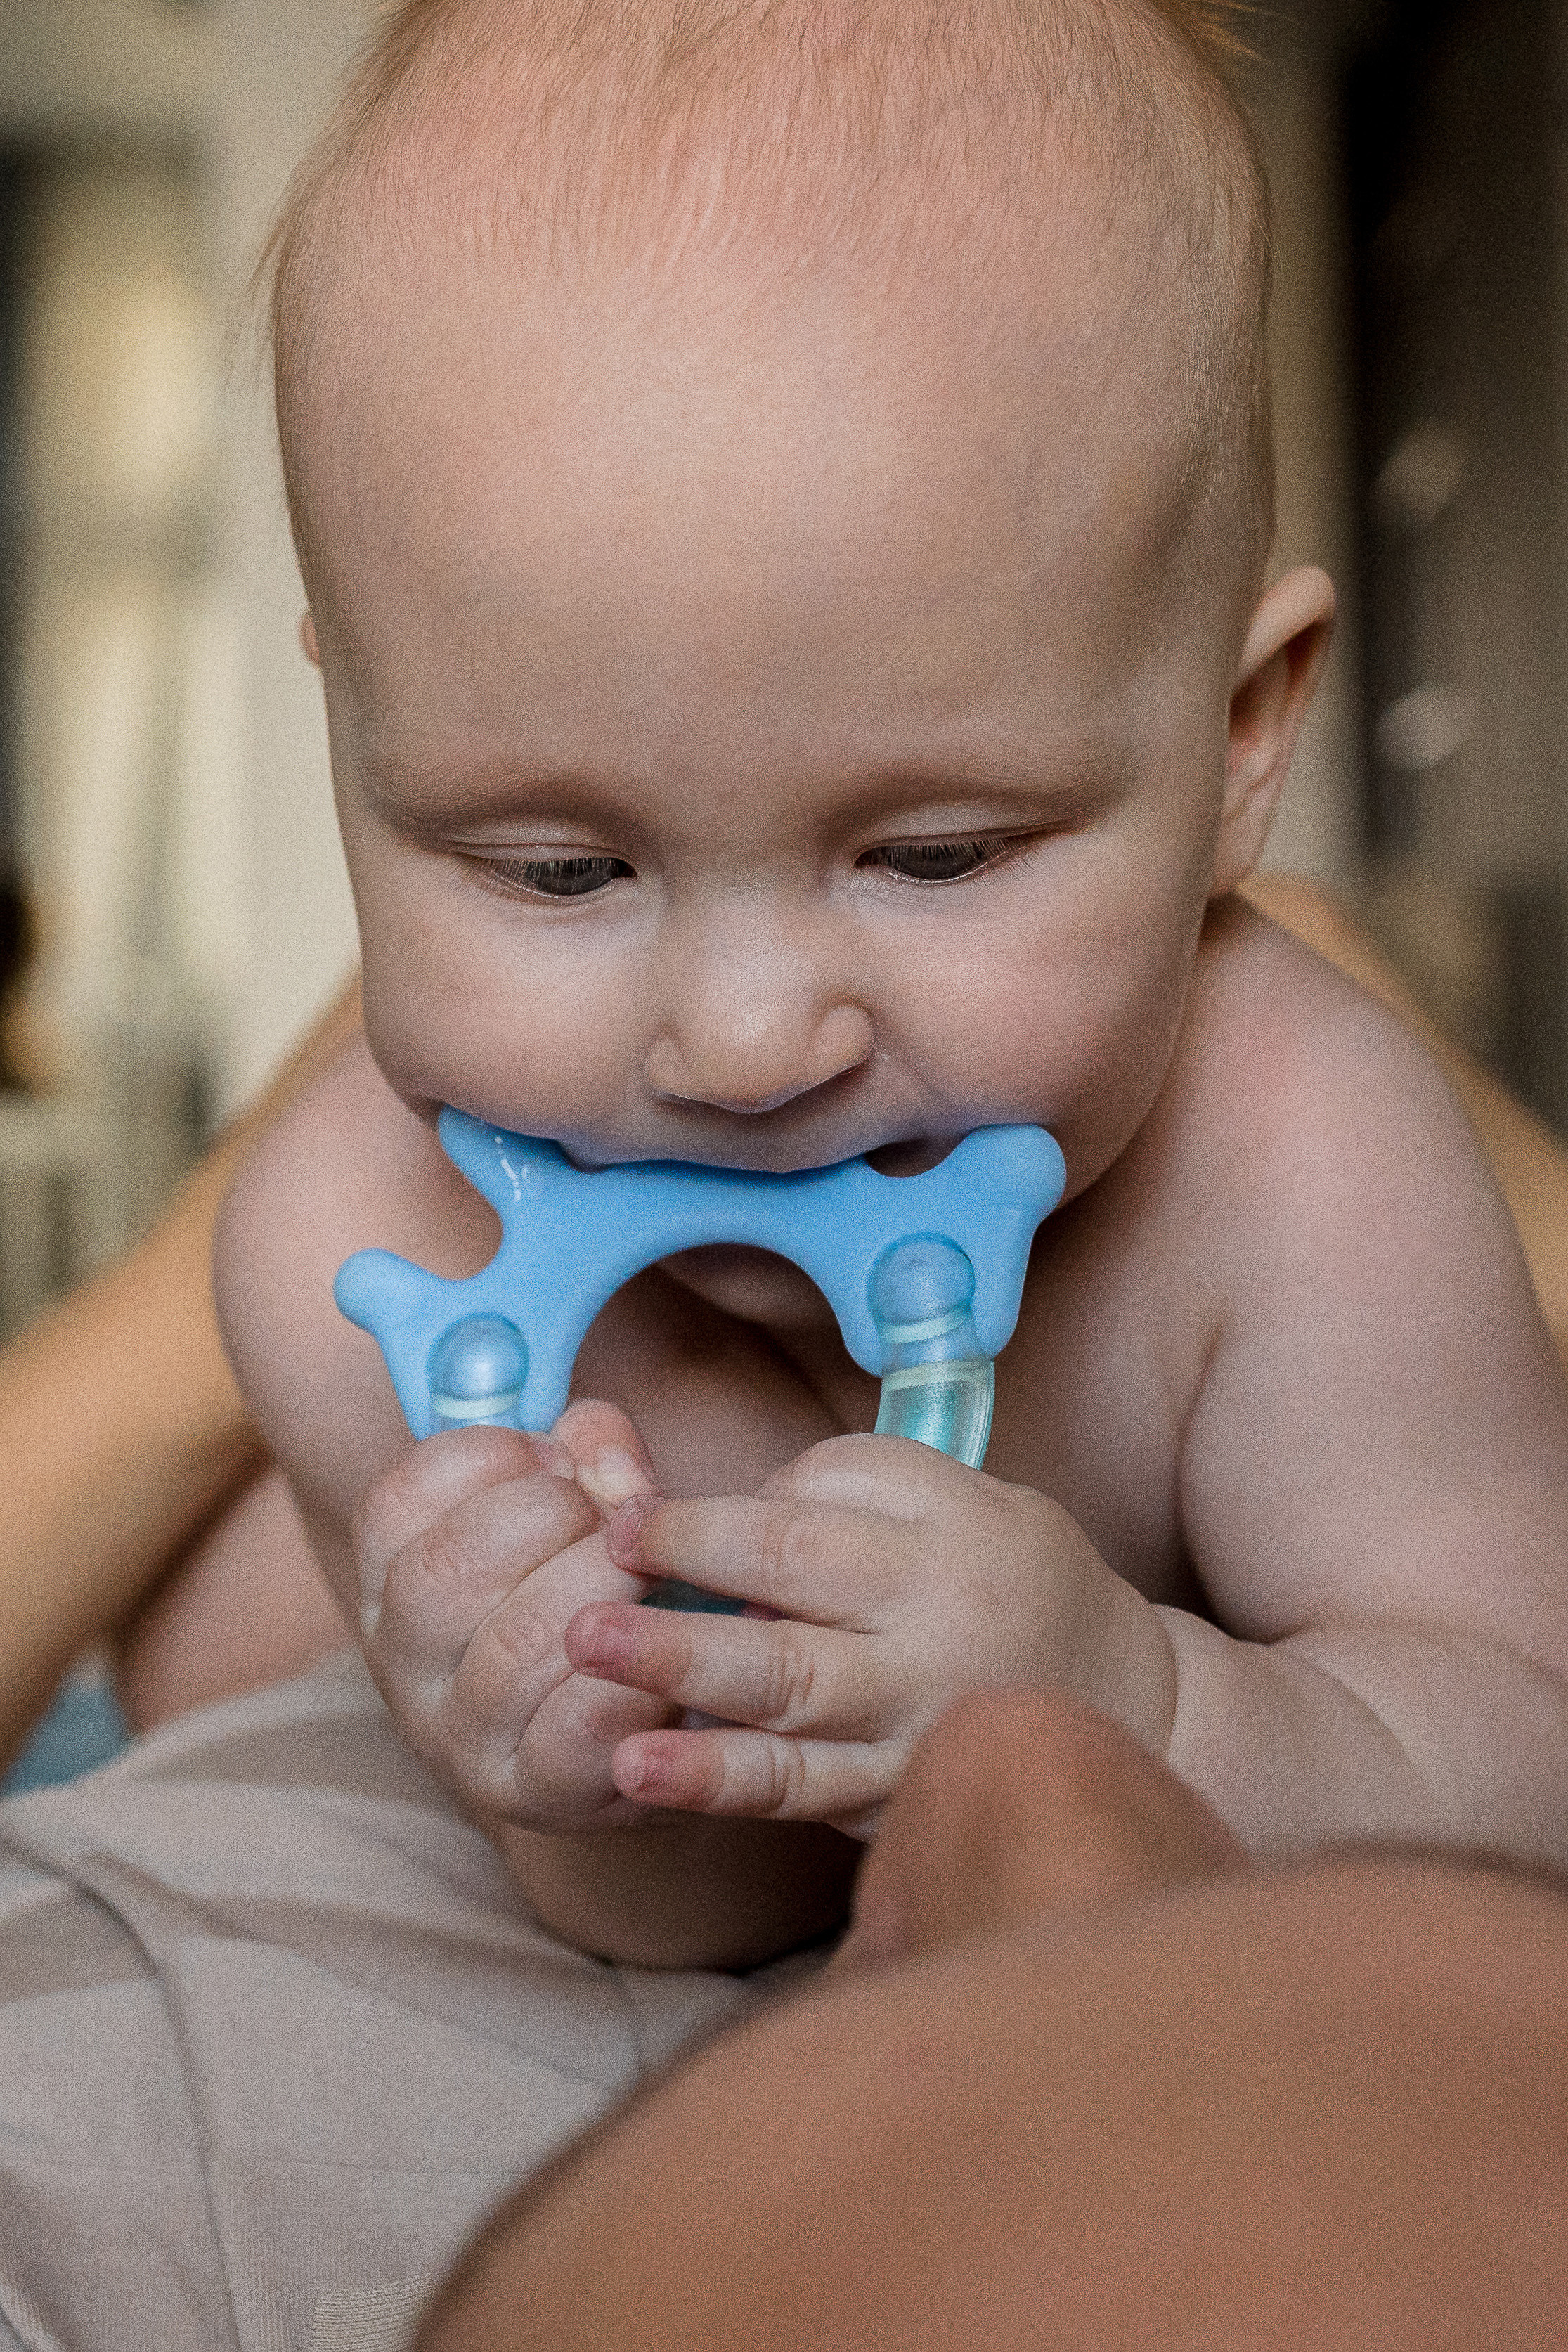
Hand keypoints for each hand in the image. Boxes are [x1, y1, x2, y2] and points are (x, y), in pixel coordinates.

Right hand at [351, 1400, 677, 1828]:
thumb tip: (605, 1461)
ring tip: (652, 1580)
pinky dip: (635, 1676)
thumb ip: (595, 1450)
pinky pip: (578, 1727)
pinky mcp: (535, 1793)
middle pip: (444, 1570)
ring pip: (515, 1646)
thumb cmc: (596, 1592)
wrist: (637, 1732)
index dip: (490, 1457)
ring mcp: (459, 1736)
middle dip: (553, 1519)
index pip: (396, 1502)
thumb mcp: (584, 1503)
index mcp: (393, 1574)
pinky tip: (665, 1657)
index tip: (558, 1458)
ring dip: (606, 1590)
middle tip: (615, 1523)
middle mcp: (403, 1660)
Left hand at [564, 1435, 1178, 1837]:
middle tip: (583, 1627)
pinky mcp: (895, 1796)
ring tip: (607, 1723)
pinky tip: (644, 1776)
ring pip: (795, 1729)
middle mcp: (931, 1644)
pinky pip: (799, 1794)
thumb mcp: (952, 1494)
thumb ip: (841, 1489)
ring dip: (693, 1728)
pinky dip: (721, 1787)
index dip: (704, 1530)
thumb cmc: (1004, 1570)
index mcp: (942, 1547)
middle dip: (682, 1638)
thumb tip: (719, 1524)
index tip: (620, 1525)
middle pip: (795, 1637)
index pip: (807, 1535)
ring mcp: (915, 1732)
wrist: (1123, 1694)